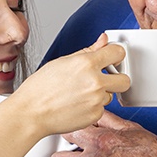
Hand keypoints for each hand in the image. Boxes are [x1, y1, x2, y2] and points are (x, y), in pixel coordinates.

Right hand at [10, 34, 129, 136]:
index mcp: (86, 63)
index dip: (115, 55)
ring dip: (100, 94)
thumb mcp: (62, 62)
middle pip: (125, 80)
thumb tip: (103, 40)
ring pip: (111, 95)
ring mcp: (96, 100)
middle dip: (117, 79)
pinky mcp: (94, 115)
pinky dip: (92, 107)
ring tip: (79, 94)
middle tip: (105, 79)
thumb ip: (88, 51)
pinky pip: (101, 109)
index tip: (112, 58)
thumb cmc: (40, 88)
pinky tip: (76, 104)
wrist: (31, 113)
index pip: (118, 53)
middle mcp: (95, 82)